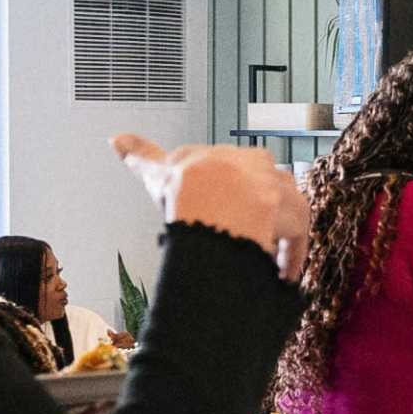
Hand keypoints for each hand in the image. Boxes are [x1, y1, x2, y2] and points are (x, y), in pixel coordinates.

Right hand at [114, 138, 311, 278]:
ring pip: (284, 209)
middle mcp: (256, 165)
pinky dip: (290, 255)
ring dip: (277, 233)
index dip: (230, 191)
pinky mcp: (295, 214)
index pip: (233, 167)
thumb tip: (116, 138)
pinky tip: (282, 275)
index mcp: (225, 155)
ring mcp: (277, 187)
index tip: (227, 208)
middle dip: (258, 208)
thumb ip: (142, 156)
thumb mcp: (158, 173)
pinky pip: (297, 236)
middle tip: (248, 237)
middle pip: (263, 185)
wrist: (212, 200)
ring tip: (267, 260)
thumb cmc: (186, 189)